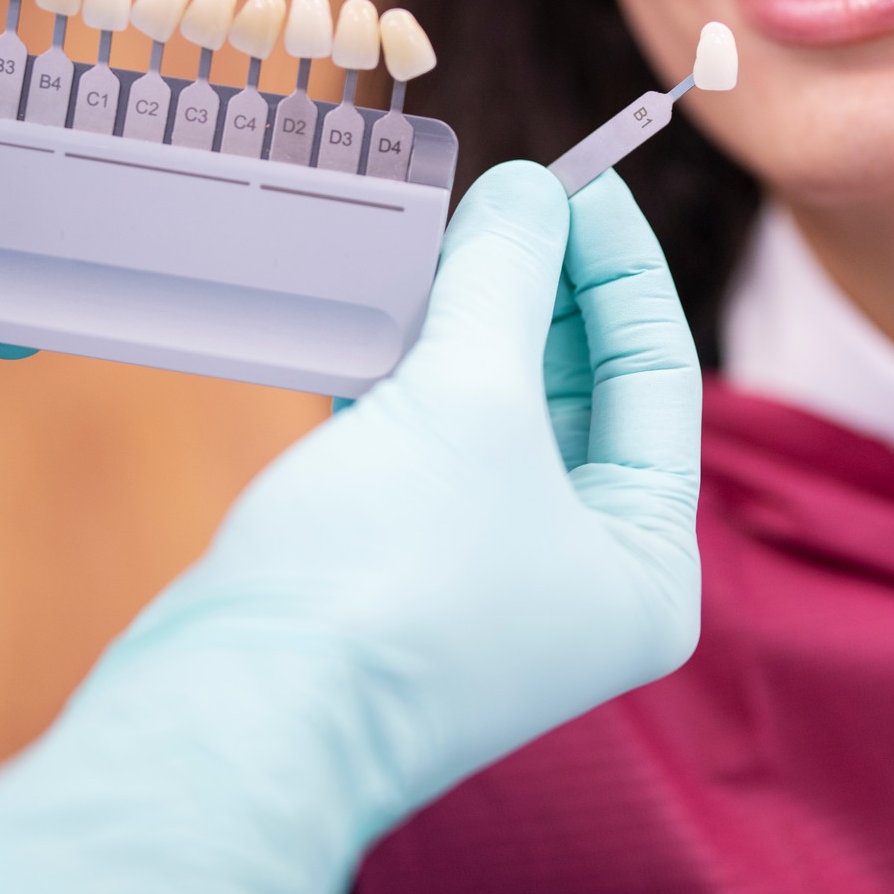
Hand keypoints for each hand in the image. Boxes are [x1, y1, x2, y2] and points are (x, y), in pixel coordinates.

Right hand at [0, 162, 702, 893]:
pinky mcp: (396, 578)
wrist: (235, 714)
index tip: (581, 178)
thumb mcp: (469, 401)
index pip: (658, 377)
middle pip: (579, 395)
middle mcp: (577, 584)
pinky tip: (380, 314)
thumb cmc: (384, 574)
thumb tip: (529, 190)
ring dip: (467, 327)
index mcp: (644, 566)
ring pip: (493, 419)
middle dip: (538, 291)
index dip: (619, 266)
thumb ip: (505, 281)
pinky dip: (407, 380)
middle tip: (502, 198)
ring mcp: (483, 586)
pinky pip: (424, 450)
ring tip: (442, 236)